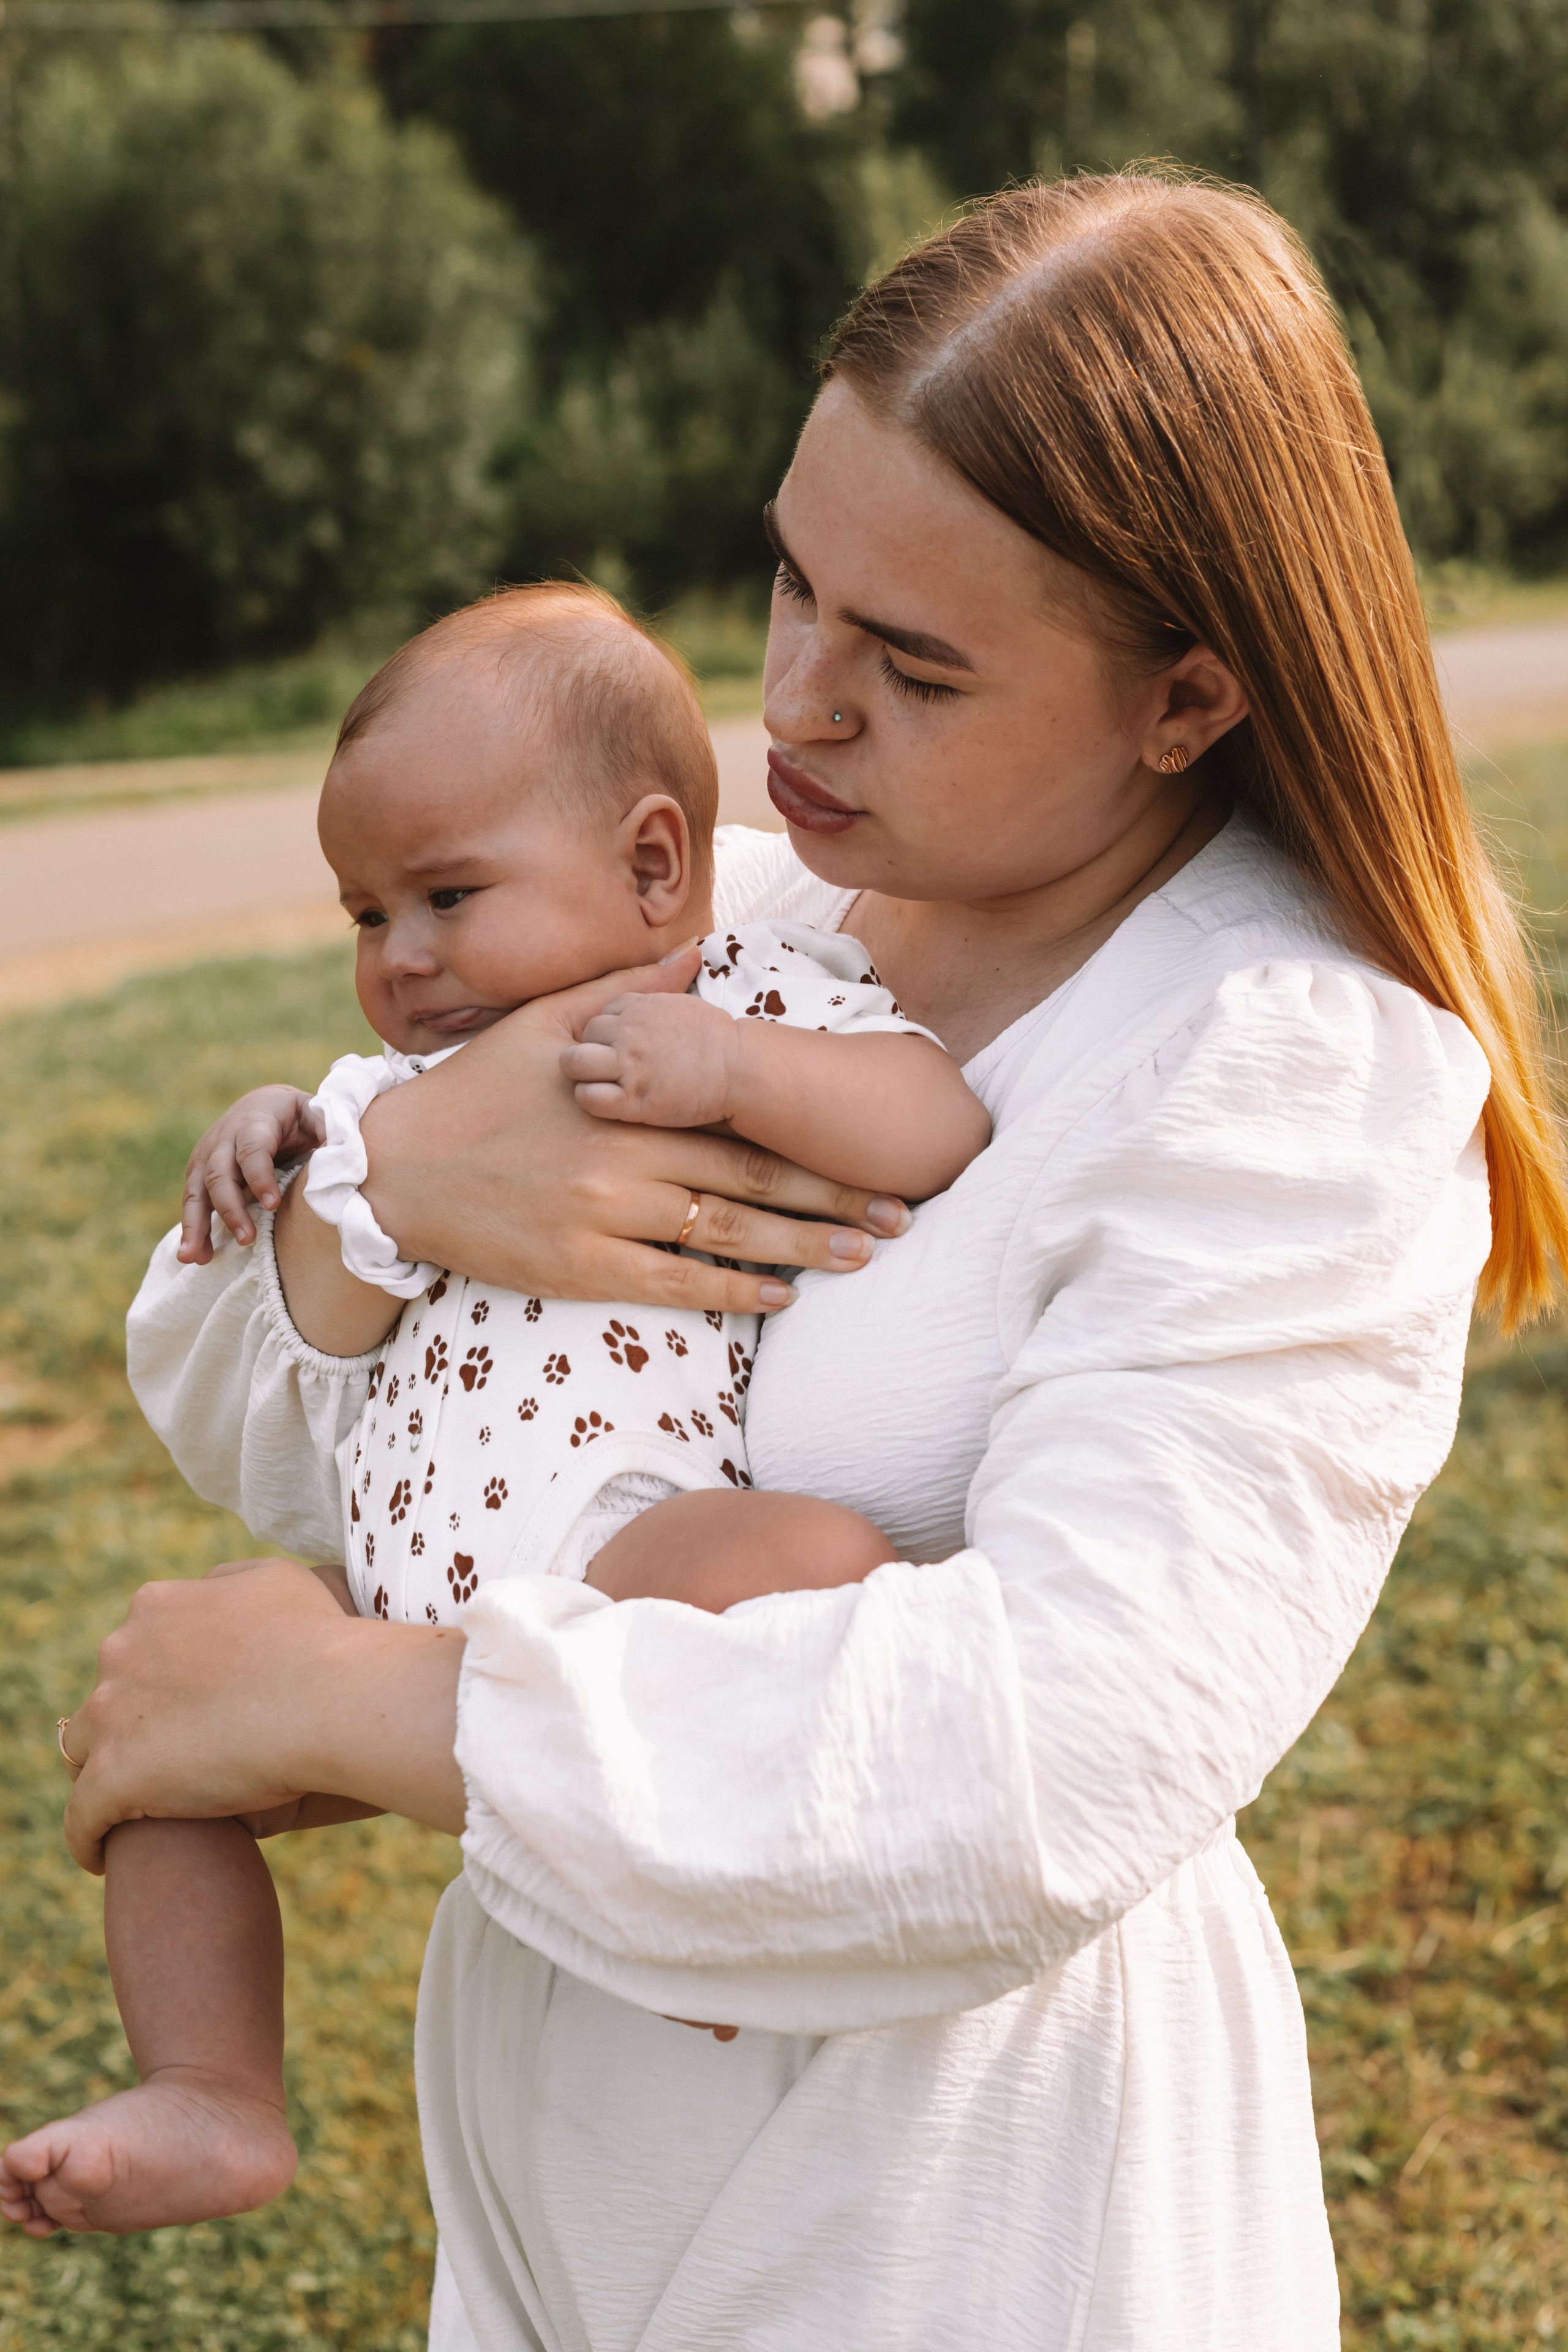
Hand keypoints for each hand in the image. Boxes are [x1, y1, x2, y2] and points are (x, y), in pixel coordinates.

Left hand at [59, 1562, 465, 1871]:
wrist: (331, 1697)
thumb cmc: (319, 1637)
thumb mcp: (273, 1579)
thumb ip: (227, 1586)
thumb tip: (208, 1593)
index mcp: (156, 1607)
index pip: (136, 1649)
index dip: (158, 1680)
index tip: (184, 1708)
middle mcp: (122, 1652)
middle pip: (105, 1697)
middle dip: (129, 1724)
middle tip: (169, 1759)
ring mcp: (113, 1715)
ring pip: (85, 1753)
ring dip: (104, 1776)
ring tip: (132, 1810)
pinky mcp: (114, 1778)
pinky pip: (82, 1818)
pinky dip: (88, 1838)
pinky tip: (103, 1857)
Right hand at [178, 1086, 324, 1263]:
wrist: (264, 1105)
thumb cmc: (296, 1116)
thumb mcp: (314, 1113)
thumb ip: (327, 1129)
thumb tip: (342, 1152)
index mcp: (255, 1122)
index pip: (252, 1150)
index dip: (259, 1177)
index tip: (272, 1205)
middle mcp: (224, 1138)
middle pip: (219, 1174)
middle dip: (230, 1208)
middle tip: (246, 1238)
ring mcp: (207, 1155)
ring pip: (197, 1190)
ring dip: (196, 1225)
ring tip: (197, 1257)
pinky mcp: (199, 1173)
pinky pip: (193, 1202)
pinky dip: (191, 1229)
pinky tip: (193, 1256)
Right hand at [351, 946, 910, 1320]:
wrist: (395, 1169)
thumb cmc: (474, 1089)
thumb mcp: (546, 1021)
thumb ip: (629, 992)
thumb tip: (701, 953)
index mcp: (627, 1099)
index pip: (742, 1119)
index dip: (815, 1140)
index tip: (876, 1151)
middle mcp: (623, 1158)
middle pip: (752, 1181)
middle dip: (833, 1200)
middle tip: (903, 1215)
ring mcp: (602, 1218)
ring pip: (723, 1235)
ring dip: (802, 1248)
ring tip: (866, 1255)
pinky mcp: (578, 1268)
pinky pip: (672, 1285)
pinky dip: (732, 1292)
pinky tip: (783, 1297)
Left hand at [561, 990, 737, 1127]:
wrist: (740, 1069)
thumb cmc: (718, 1040)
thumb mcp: (688, 1001)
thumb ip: (670, 982)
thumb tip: (688, 950)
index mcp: (639, 1006)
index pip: (603, 1013)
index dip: (612, 1031)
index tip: (628, 1046)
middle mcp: (628, 1032)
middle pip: (587, 1034)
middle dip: (595, 1049)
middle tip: (613, 1067)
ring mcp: (629, 1065)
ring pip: (574, 1062)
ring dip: (583, 1073)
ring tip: (601, 1083)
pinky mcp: (633, 1100)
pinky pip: (588, 1097)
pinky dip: (592, 1100)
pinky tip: (610, 1102)